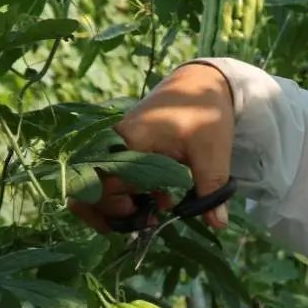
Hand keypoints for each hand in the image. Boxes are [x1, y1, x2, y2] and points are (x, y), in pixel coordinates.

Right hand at [69, 62, 235, 233]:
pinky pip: (102, 175)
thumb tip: (217, 223)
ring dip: (109, 206)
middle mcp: (112, 141)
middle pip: (89, 186)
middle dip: (111, 211)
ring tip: (141, 215)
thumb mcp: (212, 152)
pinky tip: (142, 204)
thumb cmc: (204, 112)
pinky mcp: (117, 147)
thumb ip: (210, 187)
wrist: (199, 84)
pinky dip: (114, 195)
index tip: (149, 216)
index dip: (120, 207)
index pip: (106, 183)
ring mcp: (111, 144)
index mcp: (130, 140)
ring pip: (90, 182)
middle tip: (145, 219)